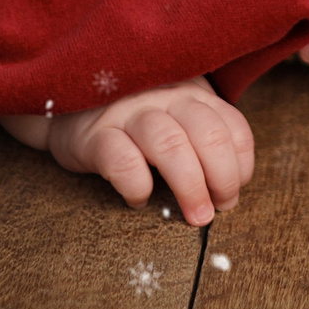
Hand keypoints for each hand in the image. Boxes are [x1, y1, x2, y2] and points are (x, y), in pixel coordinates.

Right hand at [0, 78, 252, 224]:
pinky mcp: (94, 135)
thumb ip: (203, 137)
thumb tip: (231, 187)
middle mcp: (164, 96)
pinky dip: (138, 185)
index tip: (233, 192)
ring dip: (190, 185)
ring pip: (170, 144)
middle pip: (207, 133)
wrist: (67, 103)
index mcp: (191, 93)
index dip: (240, 164)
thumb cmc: (134, 118)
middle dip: (221, 178)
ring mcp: (128, 113)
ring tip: (195, 216)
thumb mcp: (175, 114)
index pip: (231, 126)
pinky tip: (140, 199)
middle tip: (217, 210)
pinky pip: (122, 160)